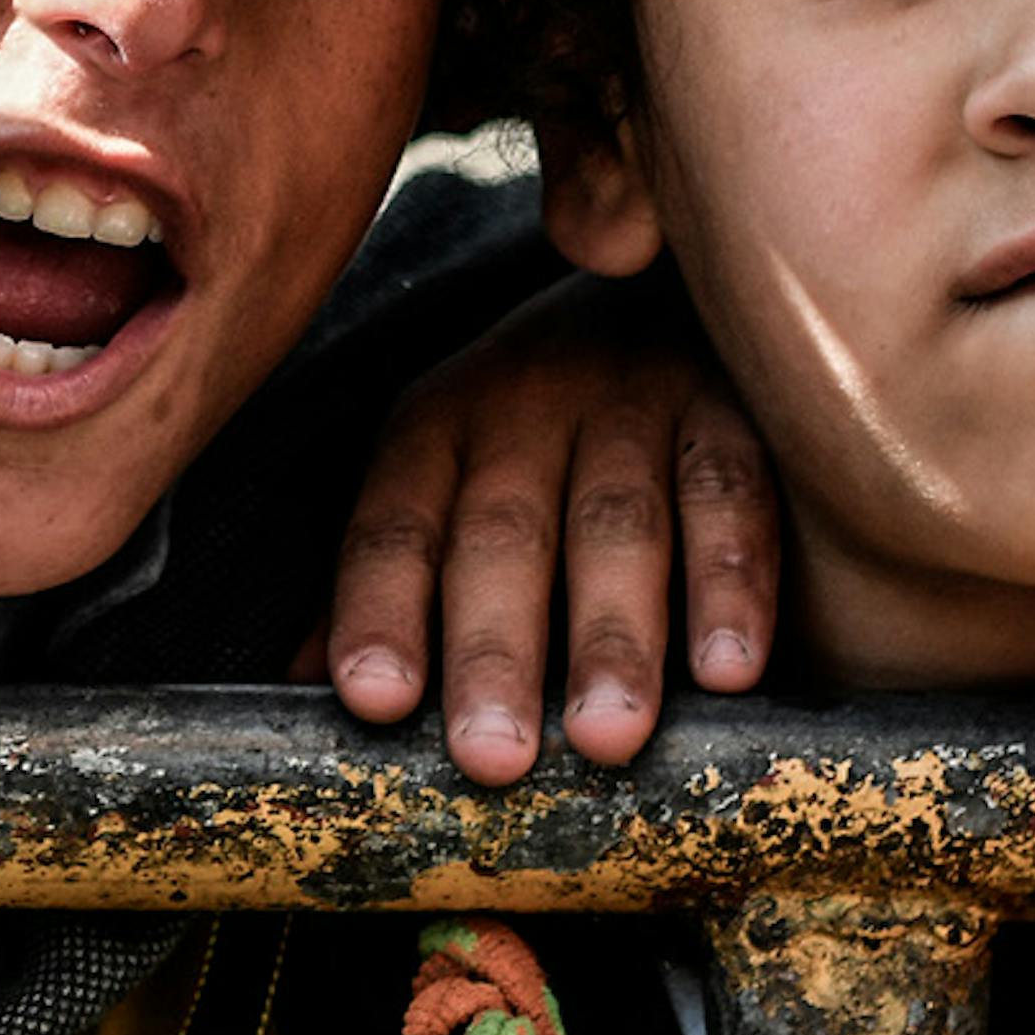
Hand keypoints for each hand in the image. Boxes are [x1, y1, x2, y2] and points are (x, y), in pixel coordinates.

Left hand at [328, 269, 775, 783]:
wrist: (666, 278)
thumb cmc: (541, 425)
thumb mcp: (449, 471)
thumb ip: (389, 578)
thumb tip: (302, 691)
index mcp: (436, 425)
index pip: (394, 525)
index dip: (380, 609)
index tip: (374, 699)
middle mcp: (524, 401)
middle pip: (503, 535)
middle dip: (495, 649)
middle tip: (492, 756)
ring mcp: (632, 398)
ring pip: (618, 526)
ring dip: (614, 636)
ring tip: (607, 736)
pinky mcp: (730, 401)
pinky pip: (730, 494)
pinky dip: (732, 583)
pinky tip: (730, 670)